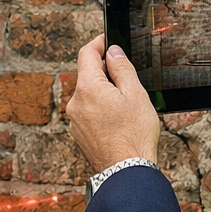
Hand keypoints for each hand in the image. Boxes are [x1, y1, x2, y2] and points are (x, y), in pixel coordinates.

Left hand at [65, 35, 160, 172]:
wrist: (127, 171)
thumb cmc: (134, 136)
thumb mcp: (135, 93)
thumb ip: (121, 68)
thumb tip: (112, 52)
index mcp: (88, 88)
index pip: (86, 54)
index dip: (98, 43)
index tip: (107, 40)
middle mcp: (75, 103)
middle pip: (88, 75)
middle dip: (105, 73)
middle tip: (127, 79)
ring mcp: (75, 120)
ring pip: (89, 95)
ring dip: (104, 93)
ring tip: (126, 106)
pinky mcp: (79, 133)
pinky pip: (88, 112)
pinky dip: (100, 109)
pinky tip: (117, 120)